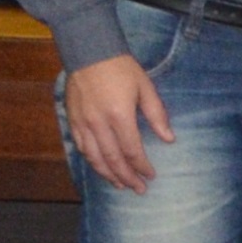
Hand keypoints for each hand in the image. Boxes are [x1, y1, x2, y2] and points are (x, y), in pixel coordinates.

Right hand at [58, 55, 172, 195]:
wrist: (89, 52)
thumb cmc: (121, 69)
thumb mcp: (145, 87)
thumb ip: (157, 115)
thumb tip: (169, 139)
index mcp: (119, 115)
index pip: (132, 150)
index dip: (142, 166)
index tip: (151, 175)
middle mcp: (98, 124)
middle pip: (113, 160)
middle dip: (126, 177)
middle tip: (138, 189)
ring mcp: (82, 124)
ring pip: (94, 158)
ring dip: (108, 174)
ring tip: (120, 185)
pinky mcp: (72, 121)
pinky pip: (81, 148)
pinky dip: (92, 162)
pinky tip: (101, 168)